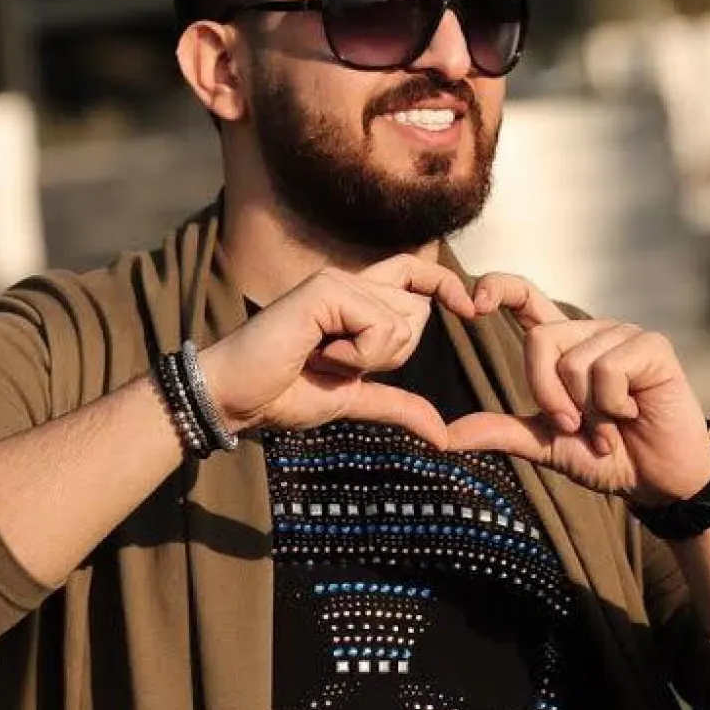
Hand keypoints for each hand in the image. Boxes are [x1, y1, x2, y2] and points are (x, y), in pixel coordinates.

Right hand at [197, 255, 476, 447]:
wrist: (236, 397)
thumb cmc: (284, 393)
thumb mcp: (352, 399)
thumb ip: (397, 405)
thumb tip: (442, 434)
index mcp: (355, 299)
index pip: (416, 276)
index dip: (446, 287)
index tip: (473, 309)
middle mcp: (349, 281)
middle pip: (418, 310)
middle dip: (394, 352)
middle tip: (343, 363)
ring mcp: (337, 281)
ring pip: (401, 321)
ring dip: (370, 358)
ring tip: (323, 359)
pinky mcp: (325, 290)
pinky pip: (379, 325)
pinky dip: (358, 354)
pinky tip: (318, 355)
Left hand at [445, 274, 709, 503]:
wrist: (658, 481)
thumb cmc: (605, 457)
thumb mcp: (545, 445)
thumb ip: (501, 432)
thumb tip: (445, 437)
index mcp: (562, 345)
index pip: (524, 296)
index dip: (497, 287)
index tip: (472, 303)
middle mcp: (590, 331)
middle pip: (540, 340)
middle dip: (549, 395)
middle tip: (575, 427)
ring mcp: (623, 333)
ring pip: (575, 362)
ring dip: (588, 411)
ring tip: (610, 427)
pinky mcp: (652, 345)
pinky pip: (609, 369)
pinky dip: (613, 406)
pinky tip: (633, 414)